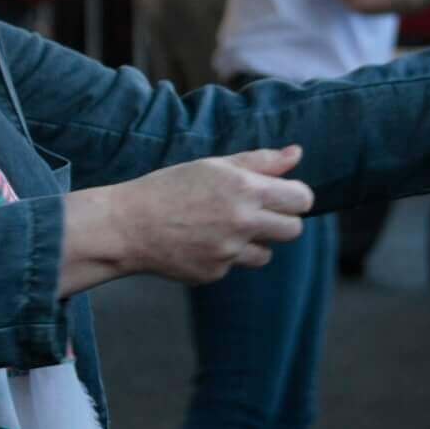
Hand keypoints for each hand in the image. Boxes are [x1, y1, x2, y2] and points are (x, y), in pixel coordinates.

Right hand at [112, 147, 312, 284]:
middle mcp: (242, 223)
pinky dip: (223, 255)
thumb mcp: (214, 166)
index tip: (285, 194)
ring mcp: (229, 253)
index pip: (301, 199)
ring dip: (255, 242)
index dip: (297, 195)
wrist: (127, 225)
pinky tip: (199, 241)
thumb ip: (261, 162)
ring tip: (223, 226)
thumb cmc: (169, 187)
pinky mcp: (214, 274)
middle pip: (294, 230)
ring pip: (266, 253)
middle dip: (283, 220)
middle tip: (259, 211)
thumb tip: (297, 154)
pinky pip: (234, 265)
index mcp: (245, 189)